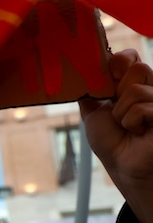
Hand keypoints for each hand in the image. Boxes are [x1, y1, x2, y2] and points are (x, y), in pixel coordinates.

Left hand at [80, 49, 152, 222]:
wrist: (122, 165)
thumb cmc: (111, 141)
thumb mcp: (94, 111)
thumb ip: (90, 90)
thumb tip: (77, 72)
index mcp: (131, 84)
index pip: (131, 57)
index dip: (120, 60)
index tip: (110, 73)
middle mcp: (150, 88)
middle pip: (138, 68)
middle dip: (119, 91)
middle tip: (118, 111)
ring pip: (137, 89)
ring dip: (122, 112)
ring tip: (128, 126)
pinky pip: (142, 108)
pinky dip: (132, 122)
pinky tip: (138, 132)